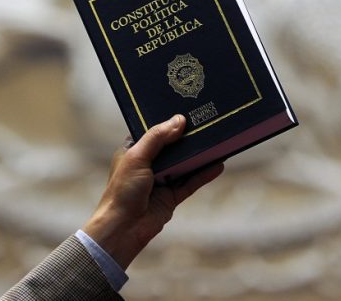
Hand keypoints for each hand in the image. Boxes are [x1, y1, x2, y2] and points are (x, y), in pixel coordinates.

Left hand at [81, 114, 224, 268]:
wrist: (123, 229)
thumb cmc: (122, 191)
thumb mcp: (137, 157)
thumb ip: (157, 138)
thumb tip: (179, 120)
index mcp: (134, 152)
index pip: (153, 132)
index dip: (168, 123)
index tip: (186, 110)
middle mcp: (148, 164)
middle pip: (173, 147)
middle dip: (188, 138)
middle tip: (207, 123)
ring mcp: (161, 181)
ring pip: (184, 164)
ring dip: (199, 156)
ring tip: (218, 142)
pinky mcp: (172, 197)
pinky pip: (191, 182)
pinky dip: (204, 174)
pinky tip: (218, 165)